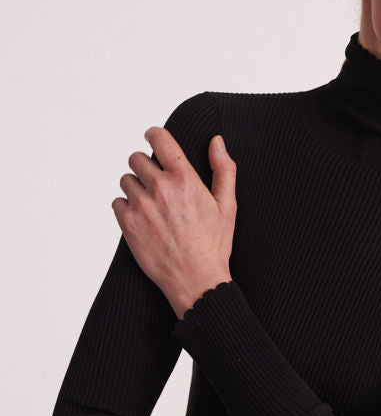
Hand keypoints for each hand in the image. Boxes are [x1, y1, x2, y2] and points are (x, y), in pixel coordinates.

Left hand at [111, 127, 237, 318]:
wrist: (196, 280)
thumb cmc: (214, 244)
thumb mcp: (227, 205)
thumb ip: (223, 168)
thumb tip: (216, 141)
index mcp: (185, 178)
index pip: (159, 139)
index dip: (154, 135)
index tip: (152, 138)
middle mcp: (160, 188)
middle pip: (136, 158)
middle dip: (145, 167)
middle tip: (157, 184)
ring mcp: (141, 206)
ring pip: (125, 180)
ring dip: (135, 187)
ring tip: (152, 205)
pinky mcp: (128, 224)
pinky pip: (117, 202)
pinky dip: (127, 208)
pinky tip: (143, 219)